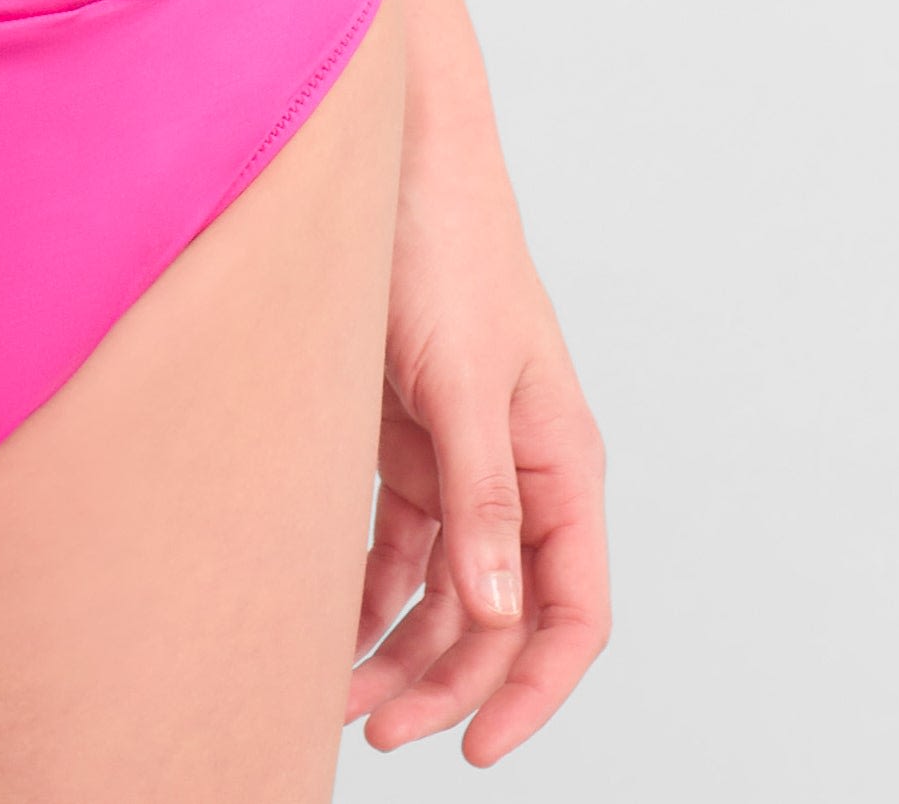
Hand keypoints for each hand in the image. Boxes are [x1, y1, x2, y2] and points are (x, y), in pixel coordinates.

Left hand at [347, 124, 608, 763]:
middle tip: (376, 733)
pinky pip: (394, 540)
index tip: (478, 748)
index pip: (570, 611)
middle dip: (445, 682)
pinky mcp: (403, 433)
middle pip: (497, 615)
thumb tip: (494, 614)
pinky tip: (327, 625)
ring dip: (397, 646)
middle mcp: (517, 469)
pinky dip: (366, 588)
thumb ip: (481, 498)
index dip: (533, 690)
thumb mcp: (464, 379)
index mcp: (560, 462)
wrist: (389, 154)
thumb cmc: (445, 245)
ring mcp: (459, 454)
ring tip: (338, 698)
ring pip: (441, 587)